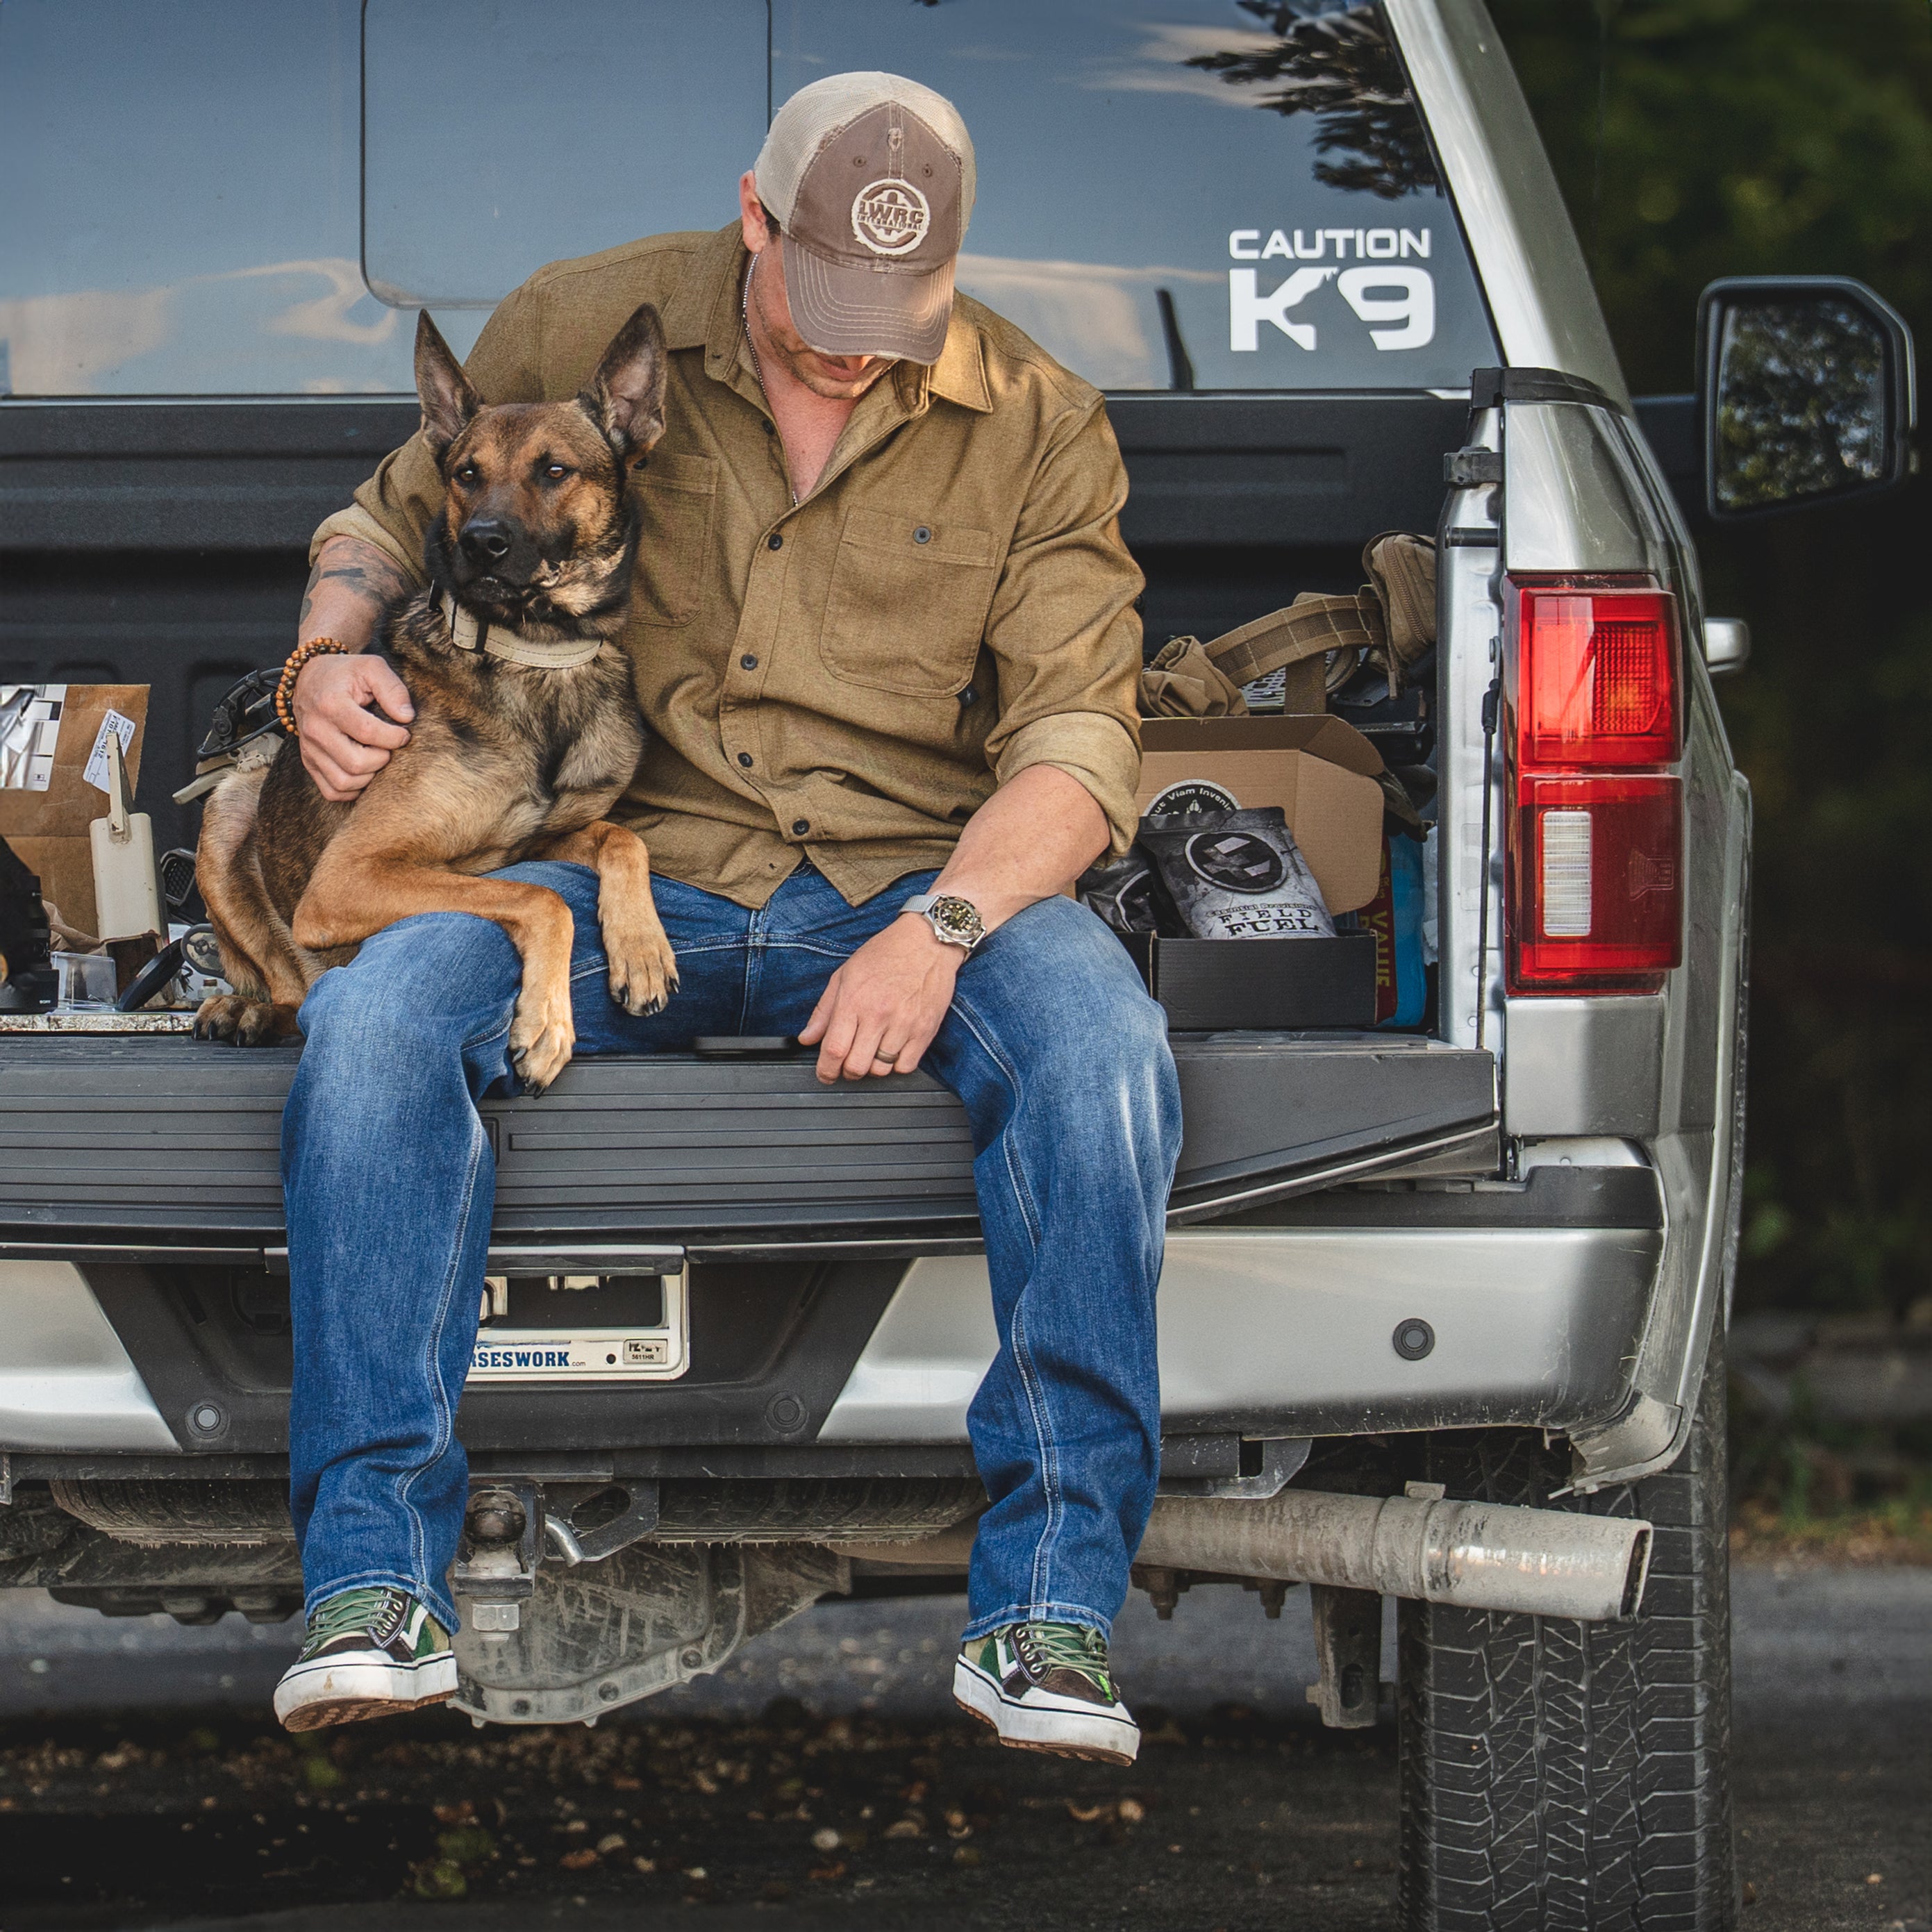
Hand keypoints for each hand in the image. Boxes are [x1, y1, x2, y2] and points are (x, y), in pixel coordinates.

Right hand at [294, 651, 414, 800]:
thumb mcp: (371, 666)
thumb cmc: (345, 674)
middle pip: (356, 764)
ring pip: (344, 782)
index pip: (367, 733)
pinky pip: (332, 791)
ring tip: (377, 758)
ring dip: (369, 776)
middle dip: (382, 759)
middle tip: (388, 747)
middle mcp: (315, 730)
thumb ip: (392, 688)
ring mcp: (309, 749)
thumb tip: (407, 717)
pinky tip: (364, 773)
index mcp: (330, 704)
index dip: (393, 738)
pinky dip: (352, 790)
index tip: (403, 733)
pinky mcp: (309, 762)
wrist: (308, 679)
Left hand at [799, 914, 962, 1083]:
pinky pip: (906, 1066)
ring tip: (872, 1050)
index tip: (825, 1074)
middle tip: (848, 1063)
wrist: (927, 942)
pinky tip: (892, 1049)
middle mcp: (879, 1015)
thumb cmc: (886, 954)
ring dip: (872, 1067)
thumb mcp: (845, 974)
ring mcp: (904, 1024)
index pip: (834, 1049)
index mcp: (855, 1000)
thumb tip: (807, 1037)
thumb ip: (824, 1010)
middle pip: (856, 1066)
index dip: (825, 1070)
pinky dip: (896, 1065)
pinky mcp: (925, 1030)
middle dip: (847, 1072)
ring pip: (881, 1070)